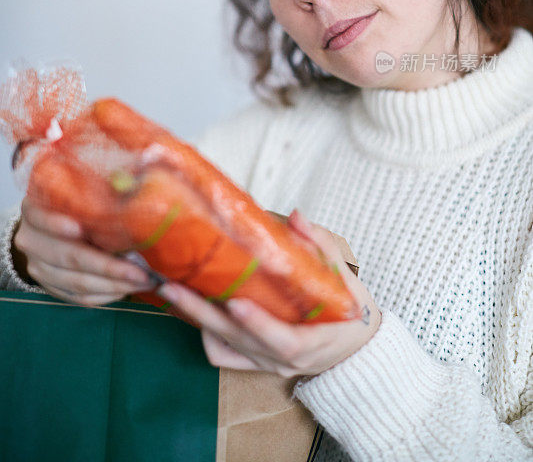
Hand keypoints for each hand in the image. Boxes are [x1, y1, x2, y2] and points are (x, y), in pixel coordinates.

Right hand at [11, 197, 152, 305]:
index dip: (56, 223)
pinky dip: (104, 295)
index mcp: (34, 209)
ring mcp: (37, 266)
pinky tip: (127, 289)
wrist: (48, 227)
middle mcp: (30, 240)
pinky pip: (77, 297)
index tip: (78, 228)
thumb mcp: (79, 190)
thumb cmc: (74, 202)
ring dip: (113, 284)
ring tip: (143, 282)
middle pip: (68, 256)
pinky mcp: (48, 286)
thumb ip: (99, 192)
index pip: (40, 216)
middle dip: (108, 266)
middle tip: (141, 271)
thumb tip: (138, 185)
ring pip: (76, 282)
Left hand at [158, 209, 381, 378]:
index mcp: (314, 341)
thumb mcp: (346, 279)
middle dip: (203, 314)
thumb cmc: (351, 312)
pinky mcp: (257, 365)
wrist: (355, 350)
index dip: (259, 323)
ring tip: (174, 291)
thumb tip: (296, 216)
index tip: (235, 301)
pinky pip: (225, 358)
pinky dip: (208, 338)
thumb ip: (321, 246)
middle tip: (174, 285)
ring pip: (226, 347)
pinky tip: (195, 313)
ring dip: (197, 320)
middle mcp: (284, 359)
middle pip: (240, 341)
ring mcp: (268, 364)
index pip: (284, 340)